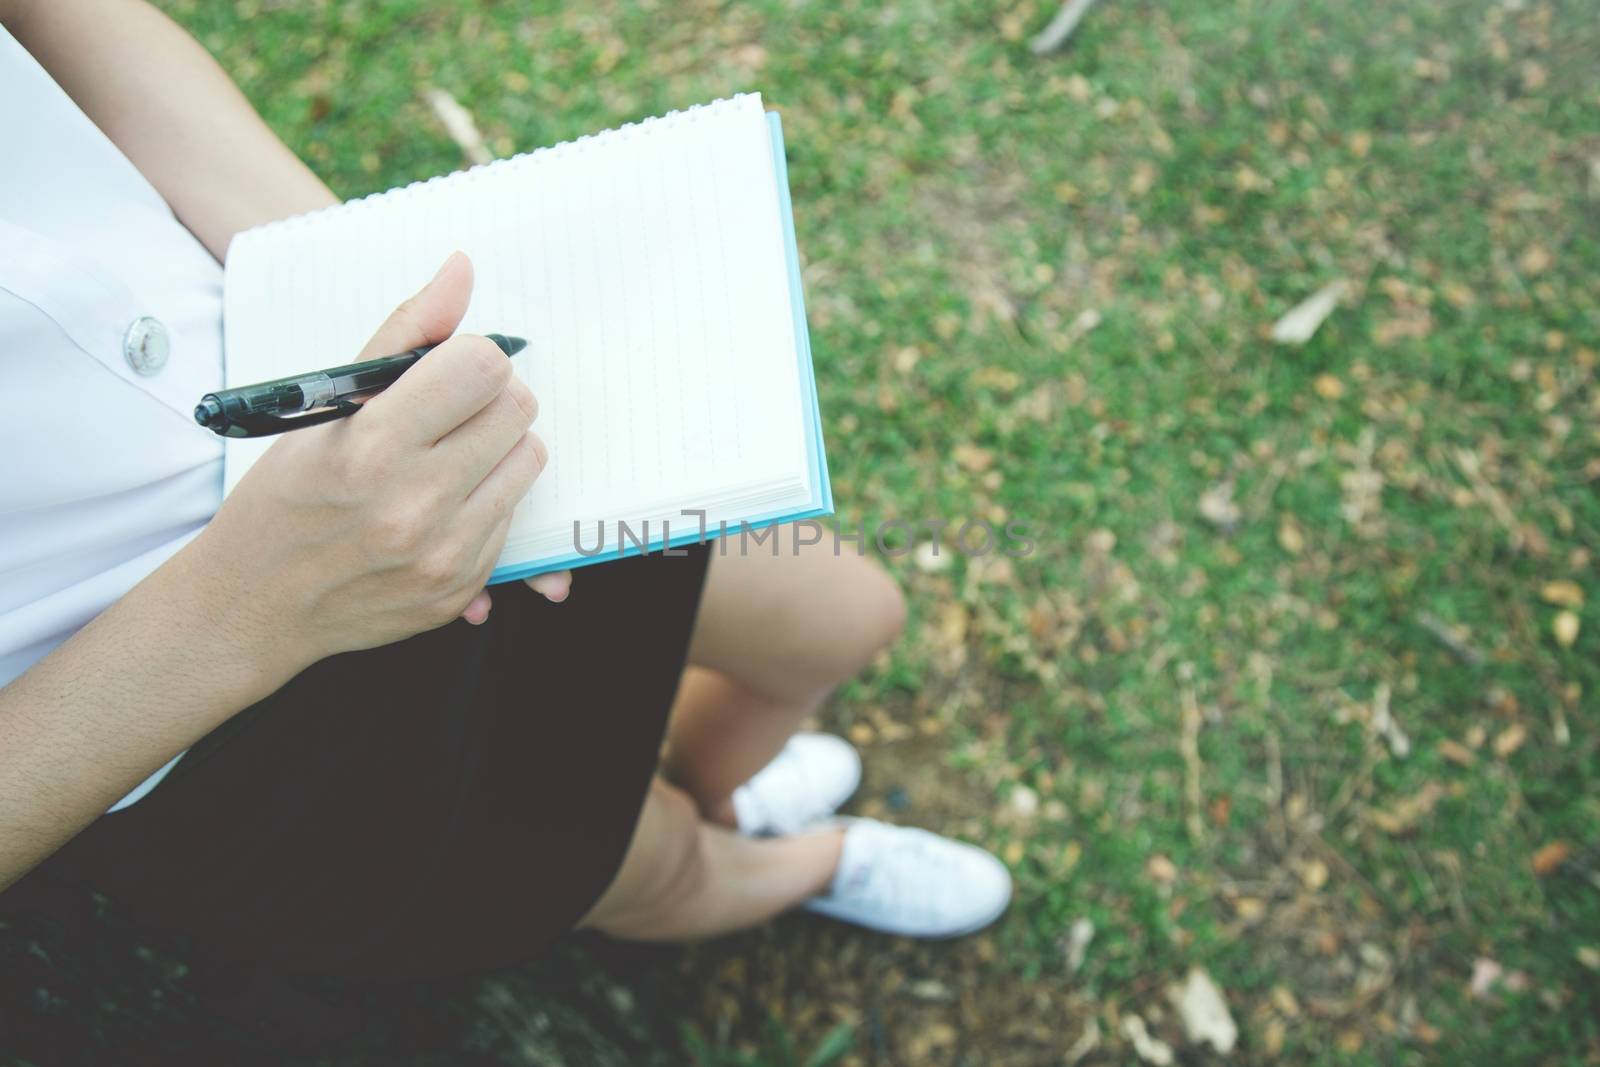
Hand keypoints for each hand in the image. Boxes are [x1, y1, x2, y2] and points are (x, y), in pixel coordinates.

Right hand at [191, 251, 546, 668]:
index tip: (446, 371)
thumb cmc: (284, 498)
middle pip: (516, 409)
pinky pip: (515, 515)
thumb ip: (403, 334)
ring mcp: (443, 554)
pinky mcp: (461, 587)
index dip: (468, 358)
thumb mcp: (322, 407)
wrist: (253, 606)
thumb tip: (462, 269)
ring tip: (445, 457)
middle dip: (489, 398)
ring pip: (528, 460)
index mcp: (372, 448)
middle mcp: (413, 505)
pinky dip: (488, 500)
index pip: (482, 367)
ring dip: (498, 447)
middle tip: (448, 412)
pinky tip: (441, 505)